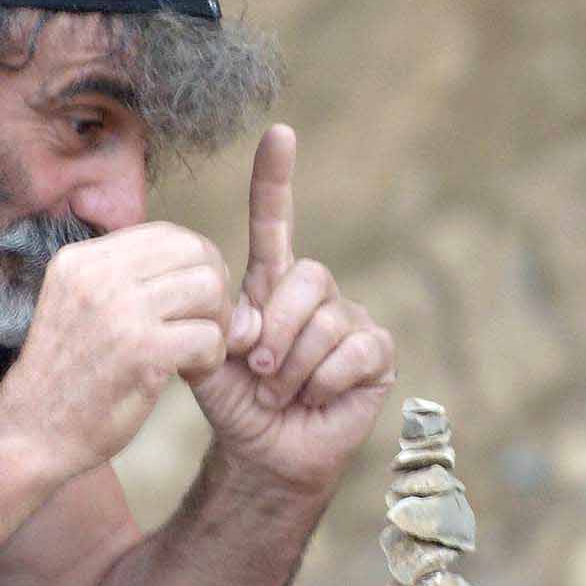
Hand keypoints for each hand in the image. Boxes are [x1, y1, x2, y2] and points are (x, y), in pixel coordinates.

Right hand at [0, 221, 234, 480]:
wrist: (30, 433)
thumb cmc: (65, 378)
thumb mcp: (80, 307)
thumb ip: (128, 282)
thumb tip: (207, 267)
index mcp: (82, 259)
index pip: (167, 234)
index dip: (196, 265)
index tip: (190, 305)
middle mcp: (98, 274)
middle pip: (196, 252)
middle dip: (215, 291)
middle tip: (203, 328)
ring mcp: (119, 310)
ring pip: (209, 288)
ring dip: (217, 325)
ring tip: (196, 354)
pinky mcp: (140, 350)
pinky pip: (209, 336)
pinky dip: (212, 359)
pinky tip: (190, 376)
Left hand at [190, 124, 395, 493]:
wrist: (262, 453)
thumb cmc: (237, 402)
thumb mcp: (209, 360)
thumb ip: (216, 327)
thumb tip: (249, 320)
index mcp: (272, 284)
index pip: (276, 223)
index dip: (276, 180)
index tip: (279, 133)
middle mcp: (315, 293)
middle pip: (306, 279)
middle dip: (275, 331)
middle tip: (260, 370)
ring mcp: (350, 320)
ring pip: (327, 322)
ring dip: (294, 368)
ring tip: (282, 392)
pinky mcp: (376, 354)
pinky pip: (354, 352)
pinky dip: (325, 382)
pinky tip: (315, 398)